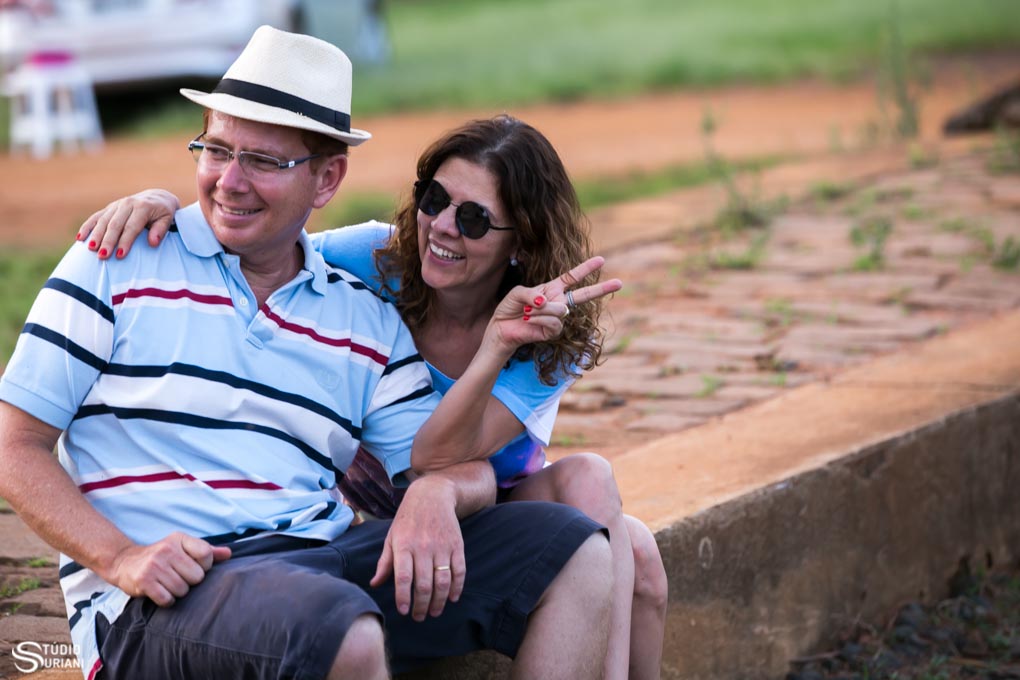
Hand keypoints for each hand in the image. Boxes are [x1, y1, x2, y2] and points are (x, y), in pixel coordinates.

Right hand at [76, 189, 180, 259]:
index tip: (120, 255)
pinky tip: (80, 238)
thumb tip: (153, 243)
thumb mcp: (168, 219)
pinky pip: (96, 217)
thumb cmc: (164, 213)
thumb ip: (161, 230)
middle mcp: (127, 204)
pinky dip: (87, 227)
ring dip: (95, 235)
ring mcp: (117, 205)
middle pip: (115, 224)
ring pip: (103, 221)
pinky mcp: (109, 208)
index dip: (125, 241)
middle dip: (108, 241)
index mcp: (142, 207)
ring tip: (91, 249)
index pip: (132, 227)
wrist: (157, 197)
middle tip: (102, 256)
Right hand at [104, 532, 230, 606]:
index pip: (206, 554)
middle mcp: (167, 550)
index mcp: (179, 539)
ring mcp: (154, 565)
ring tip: (168, 584)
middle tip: (178, 578)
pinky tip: (161, 593)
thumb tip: (229, 554)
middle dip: (190, 582)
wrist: (125, 562)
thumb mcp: (182, 548)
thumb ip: (206, 551)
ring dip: (178, 592)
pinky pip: (167, 599)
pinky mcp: (143, 581)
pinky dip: (167, 600)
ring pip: (182, 590)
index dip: (205, 566)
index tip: (195, 568)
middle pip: (197, 576)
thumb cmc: (161, 557)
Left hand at [370, 476, 465, 620]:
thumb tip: (375, 584)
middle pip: (423, 584)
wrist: (432, 495)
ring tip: (434, 612)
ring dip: (439, 601)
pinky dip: (457, 588)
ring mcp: (442, 546)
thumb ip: (385, 562)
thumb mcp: (392, 537)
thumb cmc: (407, 519)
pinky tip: (453, 598)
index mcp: (404, 545)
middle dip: (421, 606)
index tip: (404, 611)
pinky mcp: (457, 545)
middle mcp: (423, 547)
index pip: (403, 578)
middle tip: (419, 617)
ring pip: (442, 581)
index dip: (403, 597)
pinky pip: (459, 571)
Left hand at [487, 255, 622, 351]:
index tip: (601, 259)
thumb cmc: (510, 309)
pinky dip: (540, 319)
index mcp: (552, 289)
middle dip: (602, 288)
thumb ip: (532, 295)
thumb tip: (549, 304)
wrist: (502, 329)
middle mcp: (558, 302)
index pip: (572, 277)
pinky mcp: (553, 331)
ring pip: (560, 309)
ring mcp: (557, 317)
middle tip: (619, 282)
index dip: (585, 269)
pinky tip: (530, 320)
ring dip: (540, 310)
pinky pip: (553, 322)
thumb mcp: (518, 293)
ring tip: (528, 313)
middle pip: (584, 295)